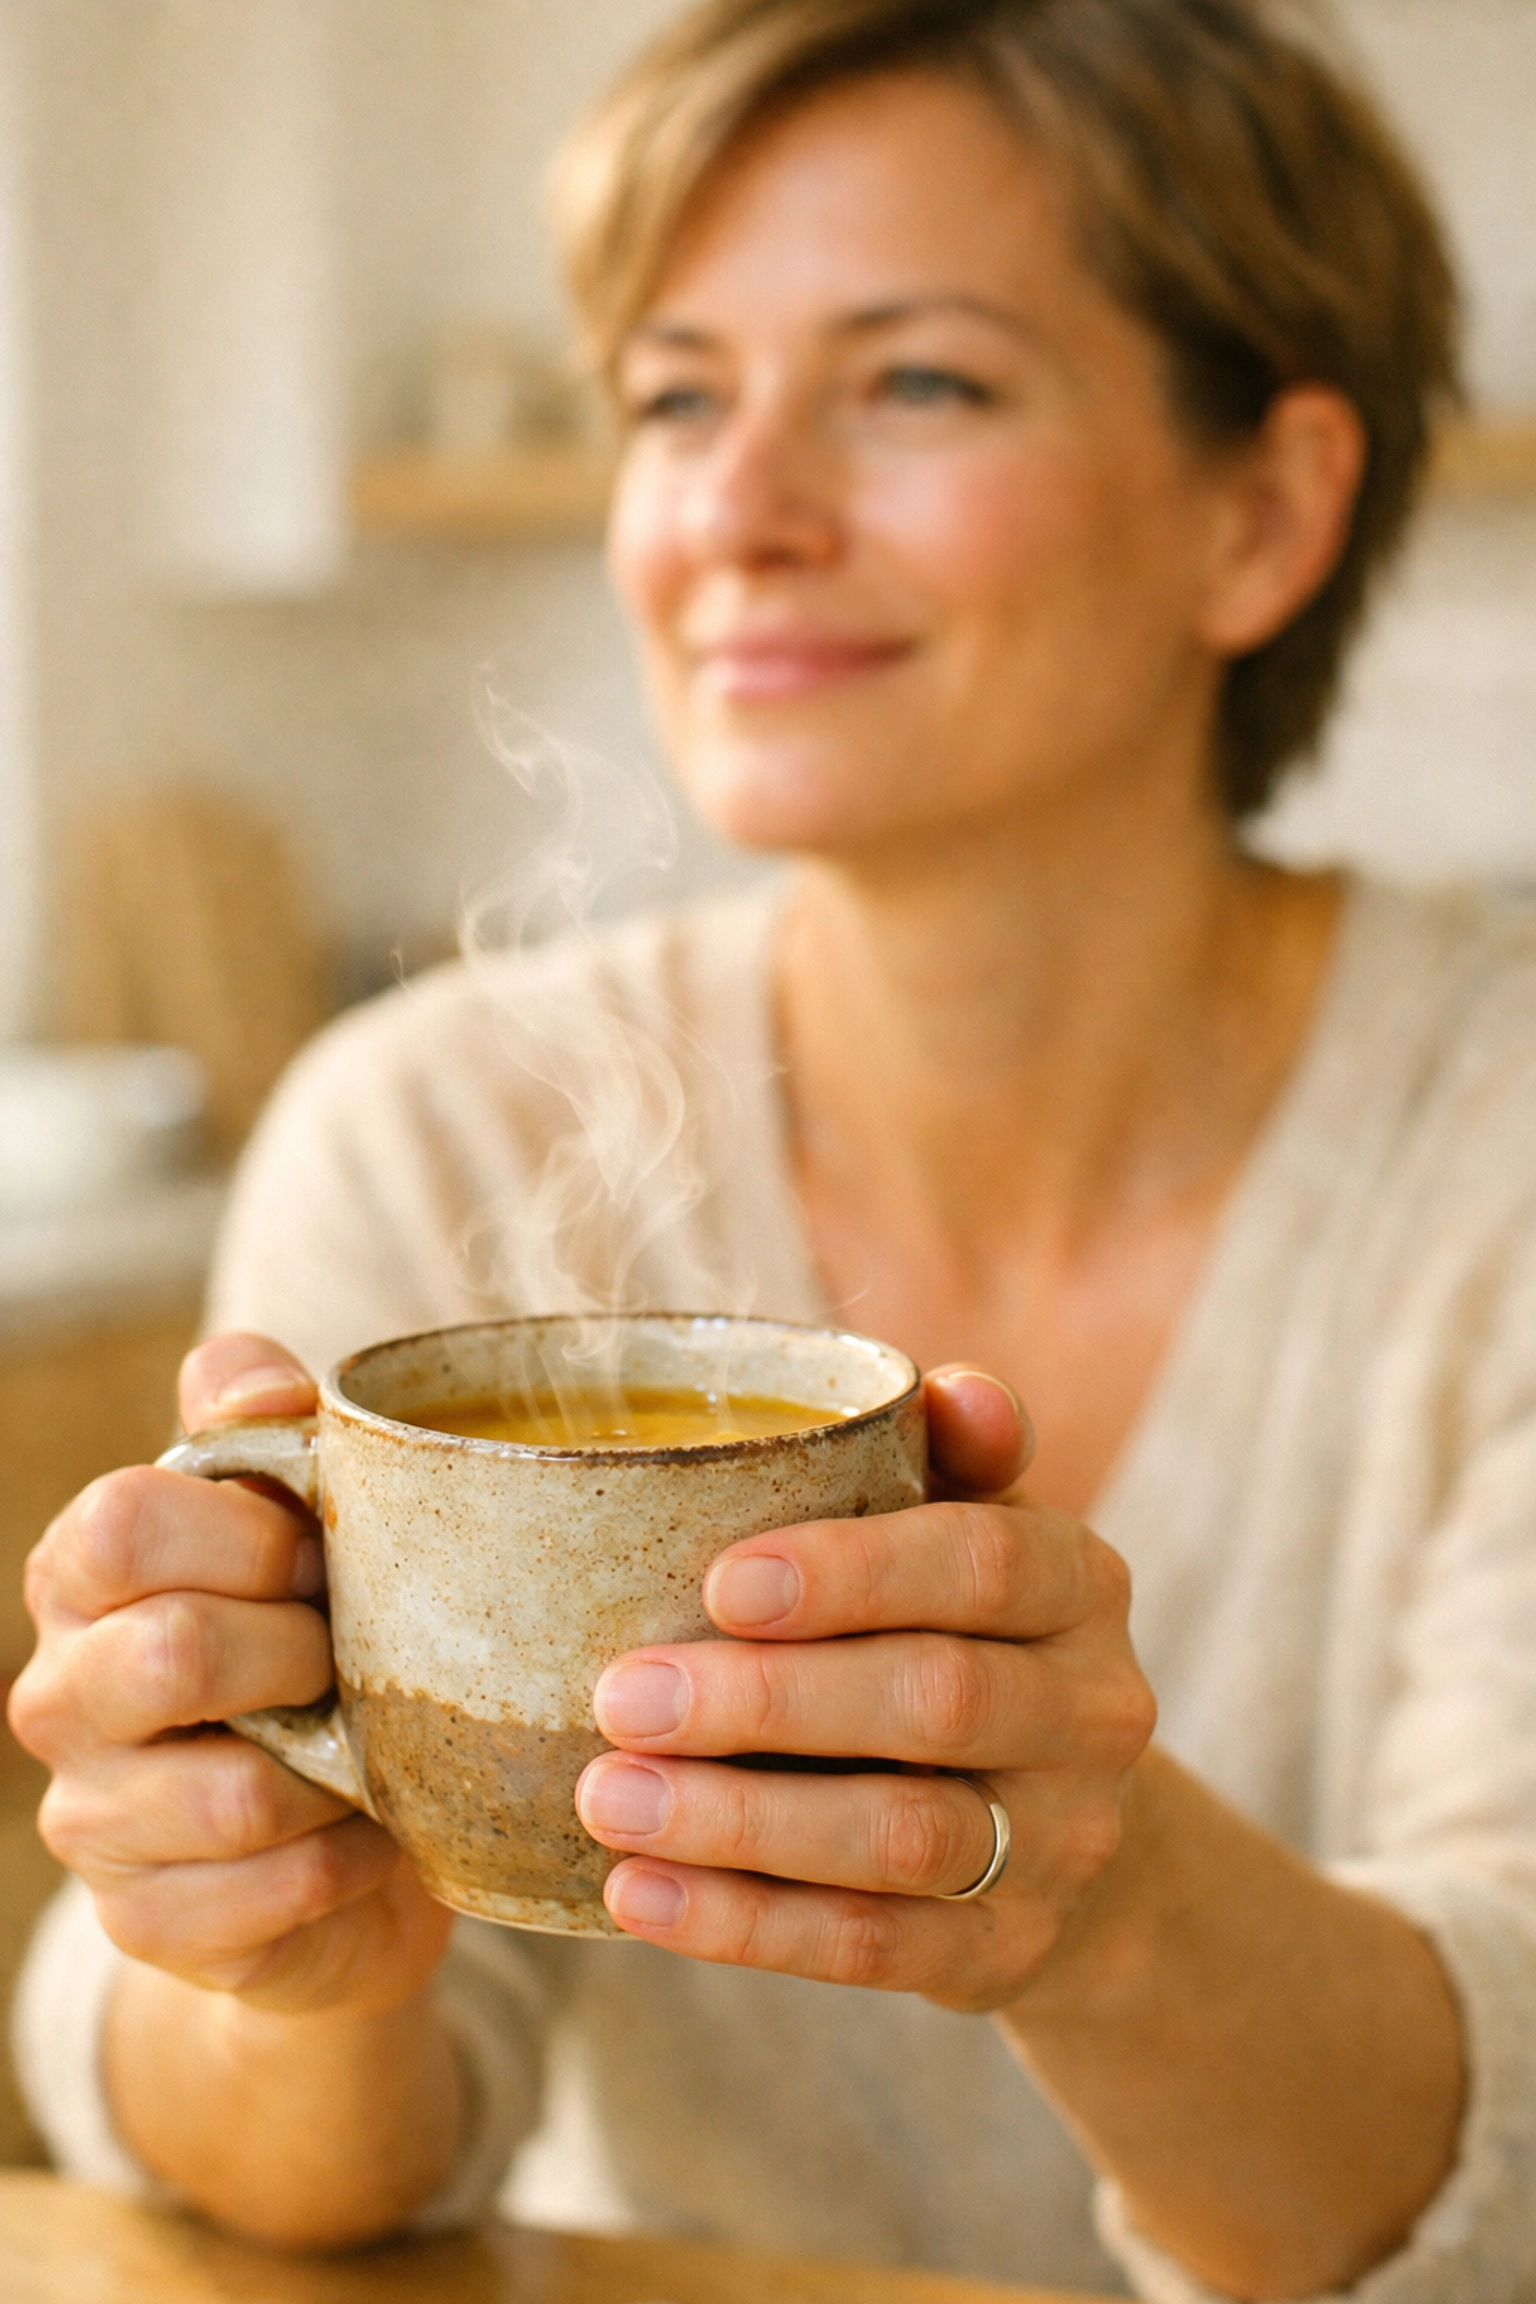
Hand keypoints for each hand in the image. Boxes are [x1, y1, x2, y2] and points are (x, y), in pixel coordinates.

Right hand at [7, 1334, 452, 2016]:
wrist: (340, 1829)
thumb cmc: (316, 1637)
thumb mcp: (299, 1513)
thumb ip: (263, 1424)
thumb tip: (251, 1382)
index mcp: (84, 1574)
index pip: (124, 1520)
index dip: (250, 1532)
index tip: (323, 1551)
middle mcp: (62, 1695)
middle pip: (172, 1652)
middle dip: (304, 1650)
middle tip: (354, 1655)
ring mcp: (92, 1819)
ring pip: (232, 1796)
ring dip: (339, 1770)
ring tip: (368, 1750)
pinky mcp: (145, 1924)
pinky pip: (263, 1894)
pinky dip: (342, 1862)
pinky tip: (363, 1836)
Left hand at [574, 1365, 1155, 2012]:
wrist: (1056, 1824)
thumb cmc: (959, 1631)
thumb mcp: (965, 1530)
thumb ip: (947, 1456)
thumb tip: (953, 1390)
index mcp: (1080, 1582)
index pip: (984, 1563)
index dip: (854, 1572)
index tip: (718, 1583)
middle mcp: (1096, 1712)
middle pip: (940, 1702)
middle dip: (768, 1702)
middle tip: (621, 1697)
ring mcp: (1064, 1845)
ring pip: (903, 1840)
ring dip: (740, 1824)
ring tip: (608, 1797)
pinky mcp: (1008, 1953)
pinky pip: (875, 1949)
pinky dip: (747, 1926)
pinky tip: (640, 1895)